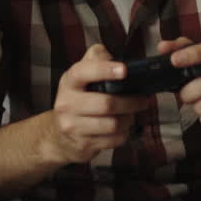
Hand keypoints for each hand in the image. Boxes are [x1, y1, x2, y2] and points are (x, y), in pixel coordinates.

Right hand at [44, 44, 149, 164]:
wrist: (57, 136)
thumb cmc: (77, 100)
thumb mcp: (81, 77)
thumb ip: (96, 59)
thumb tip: (112, 56)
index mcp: (69, 82)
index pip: (84, 72)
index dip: (105, 70)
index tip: (124, 70)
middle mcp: (67, 103)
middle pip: (107, 104)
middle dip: (131, 102)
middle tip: (142, 100)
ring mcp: (73, 126)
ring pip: (113, 124)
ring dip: (128, 119)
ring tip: (130, 115)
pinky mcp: (83, 144)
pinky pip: (113, 140)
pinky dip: (123, 134)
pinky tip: (121, 129)